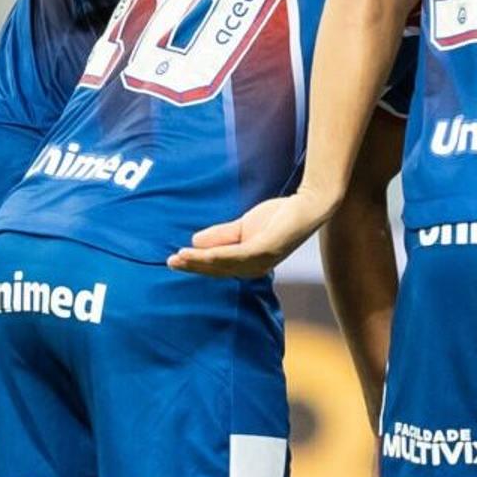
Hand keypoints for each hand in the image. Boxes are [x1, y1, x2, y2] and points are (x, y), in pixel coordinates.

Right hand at [170, 190, 331, 277]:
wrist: (305, 206)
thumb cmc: (277, 217)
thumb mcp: (242, 227)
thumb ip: (220, 235)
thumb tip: (194, 241)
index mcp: (247, 264)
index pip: (216, 267)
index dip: (195, 264)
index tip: (173, 260)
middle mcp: (253, 268)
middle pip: (217, 269)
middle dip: (193, 265)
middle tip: (171, 262)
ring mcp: (260, 261)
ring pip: (224, 264)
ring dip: (201, 262)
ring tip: (181, 257)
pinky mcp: (266, 249)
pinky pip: (238, 255)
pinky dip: (219, 255)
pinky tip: (204, 253)